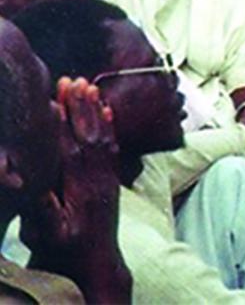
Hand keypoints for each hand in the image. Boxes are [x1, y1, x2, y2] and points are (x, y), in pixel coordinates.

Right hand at [23, 79, 127, 294]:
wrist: (95, 262)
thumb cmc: (67, 249)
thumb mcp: (50, 233)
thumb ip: (44, 211)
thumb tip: (31, 188)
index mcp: (81, 188)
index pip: (71, 148)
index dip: (64, 124)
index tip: (55, 100)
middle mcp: (98, 178)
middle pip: (89, 135)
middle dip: (80, 107)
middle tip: (71, 80)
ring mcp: (107, 177)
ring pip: (103, 137)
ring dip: (95, 110)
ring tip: (88, 85)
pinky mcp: (111, 178)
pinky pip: (113, 147)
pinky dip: (110, 127)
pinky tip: (108, 110)